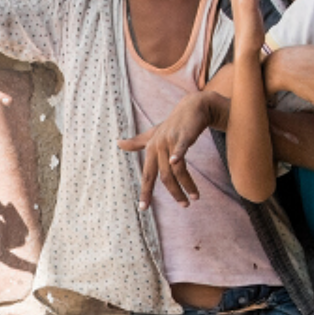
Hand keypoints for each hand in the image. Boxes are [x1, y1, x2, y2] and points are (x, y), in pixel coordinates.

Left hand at [118, 91, 213, 207]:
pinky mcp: (183, 134)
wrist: (192, 107)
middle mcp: (158, 146)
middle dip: (174, 193)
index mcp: (151, 149)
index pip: (147, 175)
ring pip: (176, 169)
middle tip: (184, 206)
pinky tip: (175, 162)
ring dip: (186, 185)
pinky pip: (180, 146)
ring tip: (195, 197)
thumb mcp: (154, 134)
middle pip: (163, 176)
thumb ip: (138, 142)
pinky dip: (177, 154)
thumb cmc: (173, 124)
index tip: (143, 208)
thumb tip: (118, 143)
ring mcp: (170, 140)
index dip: (145, 192)